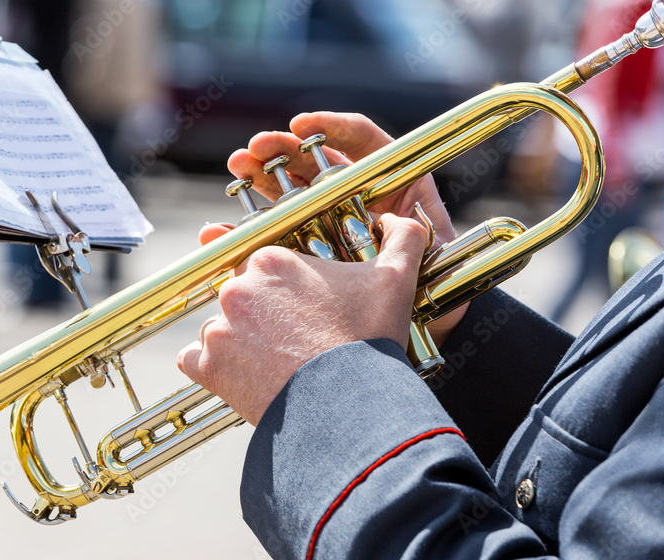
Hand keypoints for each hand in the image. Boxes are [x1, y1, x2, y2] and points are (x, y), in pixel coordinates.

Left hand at [178, 214, 430, 425]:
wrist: (346, 404)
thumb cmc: (368, 340)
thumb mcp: (395, 279)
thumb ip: (401, 236)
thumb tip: (395, 219)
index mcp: (272, 261)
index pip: (267, 268)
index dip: (287, 291)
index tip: (304, 311)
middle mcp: (237, 288)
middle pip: (242, 297)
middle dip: (264, 315)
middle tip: (293, 340)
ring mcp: (218, 328)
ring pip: (221, 327)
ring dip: (240, 342)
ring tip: (275, 363)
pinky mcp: (207, 367)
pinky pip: (195, 361)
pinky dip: (214, 369)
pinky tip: (243, 377)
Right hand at [203, 111, 468, 345]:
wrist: (426, 329)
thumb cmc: (439, 288)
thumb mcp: (432, 255)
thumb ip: (416, 233)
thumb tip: (388, 219)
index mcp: (391, 184)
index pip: (362, 141)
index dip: (332, 128)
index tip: (301, 127)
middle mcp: (356, 199)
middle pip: (315, 163)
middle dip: (283, 150)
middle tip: (256, 148)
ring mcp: (329, 226)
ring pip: (290, 194)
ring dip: (260, 179)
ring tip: (239, 168)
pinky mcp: (306, 258)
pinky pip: (274, 240)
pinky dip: (247, 234)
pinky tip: (224, 228)